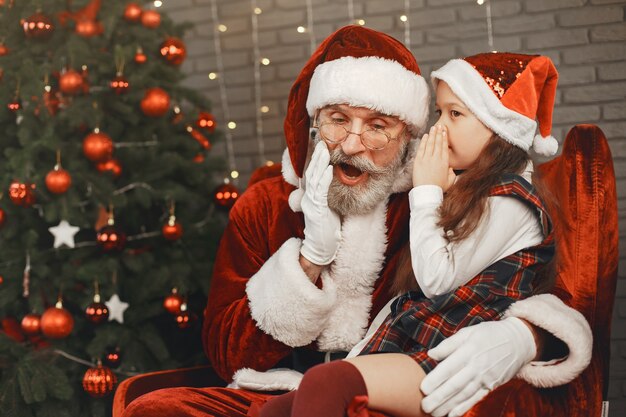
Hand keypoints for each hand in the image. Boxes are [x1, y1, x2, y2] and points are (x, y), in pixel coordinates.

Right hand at [300, 141, 340, 265]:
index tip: (318, 144)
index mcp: (310, 196)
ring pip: (314, 179)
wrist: (321, 249)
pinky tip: (330, 168)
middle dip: (316, 155)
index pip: (311, 173)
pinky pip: (321, 192)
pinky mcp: (317, 211)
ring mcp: (311, 204)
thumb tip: (334, 183)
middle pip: (311, 172)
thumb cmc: (327, 229)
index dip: (313, 159)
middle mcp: (308, 198)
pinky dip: (325, 179)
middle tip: (320, 139)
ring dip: (319, 163)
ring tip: (324, 149)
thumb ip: (327, 195)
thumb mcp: (327, 208)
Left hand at [413, 125, 455, 191]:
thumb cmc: (438, 188)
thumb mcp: (450, 182)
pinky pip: (422, 148)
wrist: (427, 192)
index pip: (445, 147)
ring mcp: (427, 159)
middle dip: (439, 133)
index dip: (444, 138)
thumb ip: (451, 174)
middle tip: (440, 125)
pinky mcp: (418, 161)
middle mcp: (436, 158)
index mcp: (445, 163)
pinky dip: (424, 141)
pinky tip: (426, 136)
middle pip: (438, 142)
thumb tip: (449, 168)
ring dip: (432, 134)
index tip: (444, 131)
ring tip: (434, 127)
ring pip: (430, 143)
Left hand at [420, 317, 535, 416]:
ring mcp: (485, 377)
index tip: (423, 388)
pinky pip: (476, 398)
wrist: (518, 341)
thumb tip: (431, 354)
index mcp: (469, 350)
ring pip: (464, 394)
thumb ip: (448, 344)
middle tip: (424, 406)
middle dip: (439, 397)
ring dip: (448, 405)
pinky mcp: (491, 385)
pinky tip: (452, 415)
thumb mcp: (468, 332)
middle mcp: (477, 366)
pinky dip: (464, 407)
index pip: (449, 367)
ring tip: (434, 414)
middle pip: (455, 384)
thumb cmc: (489, 334)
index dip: (436, 379)